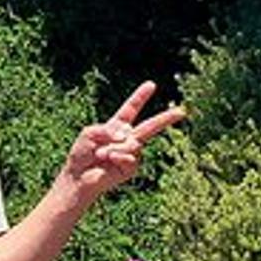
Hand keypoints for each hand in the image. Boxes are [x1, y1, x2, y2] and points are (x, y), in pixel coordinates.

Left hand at [59, 81, 185, 203]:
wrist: (78, 176)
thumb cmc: (81, 154)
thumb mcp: (89, 133)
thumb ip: (106, 129)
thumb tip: (126, 136)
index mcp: (117, 126)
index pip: (131, 109)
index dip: (140, 96)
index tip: (151, 84)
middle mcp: (128, 138)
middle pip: (150, 126)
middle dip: (166, 118)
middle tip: (182, 111)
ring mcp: (132, 153)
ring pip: (132, 143)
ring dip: (112, 148)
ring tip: (101, 155)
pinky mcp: (132, 167)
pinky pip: (130, 156)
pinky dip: (116, 156)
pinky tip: (109, 161)